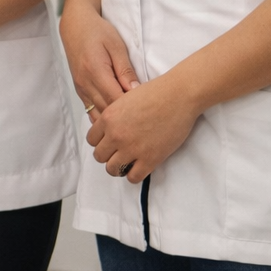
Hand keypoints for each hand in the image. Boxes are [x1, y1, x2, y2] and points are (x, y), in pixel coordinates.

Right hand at [59, 2, 138, 123]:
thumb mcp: (116, 46)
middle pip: (107, 110)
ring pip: (98, 115)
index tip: (147, 109)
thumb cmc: (97, 31)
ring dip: (114, 119)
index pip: (115, 99)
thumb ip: (125, 70)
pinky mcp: (80, 90)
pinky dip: (104, 117)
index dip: (132, 108)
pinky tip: (116, 118)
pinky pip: (91, 111)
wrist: (75, 26)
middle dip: (125, 117)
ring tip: (132, 119)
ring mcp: (80, 89)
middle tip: (143, 117)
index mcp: (95, 71)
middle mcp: (85, 83)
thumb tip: (136, 91)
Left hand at [86, 75, 200, 182]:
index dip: (101, 142)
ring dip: (118, 167)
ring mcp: (132, 148)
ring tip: (128, 162)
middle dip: (108, 155)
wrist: (178, 96)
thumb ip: (114, 116)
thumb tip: (110, 129)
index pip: (91, 140)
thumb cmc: (155, 93)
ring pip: (112, 169)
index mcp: (108, 118)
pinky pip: (133, 177)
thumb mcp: (124, 99)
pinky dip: (134, 175)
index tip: (109, 142)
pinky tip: (140, 167)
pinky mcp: (150, 159)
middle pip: (99, 156)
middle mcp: (116, 135)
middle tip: (119, 152)